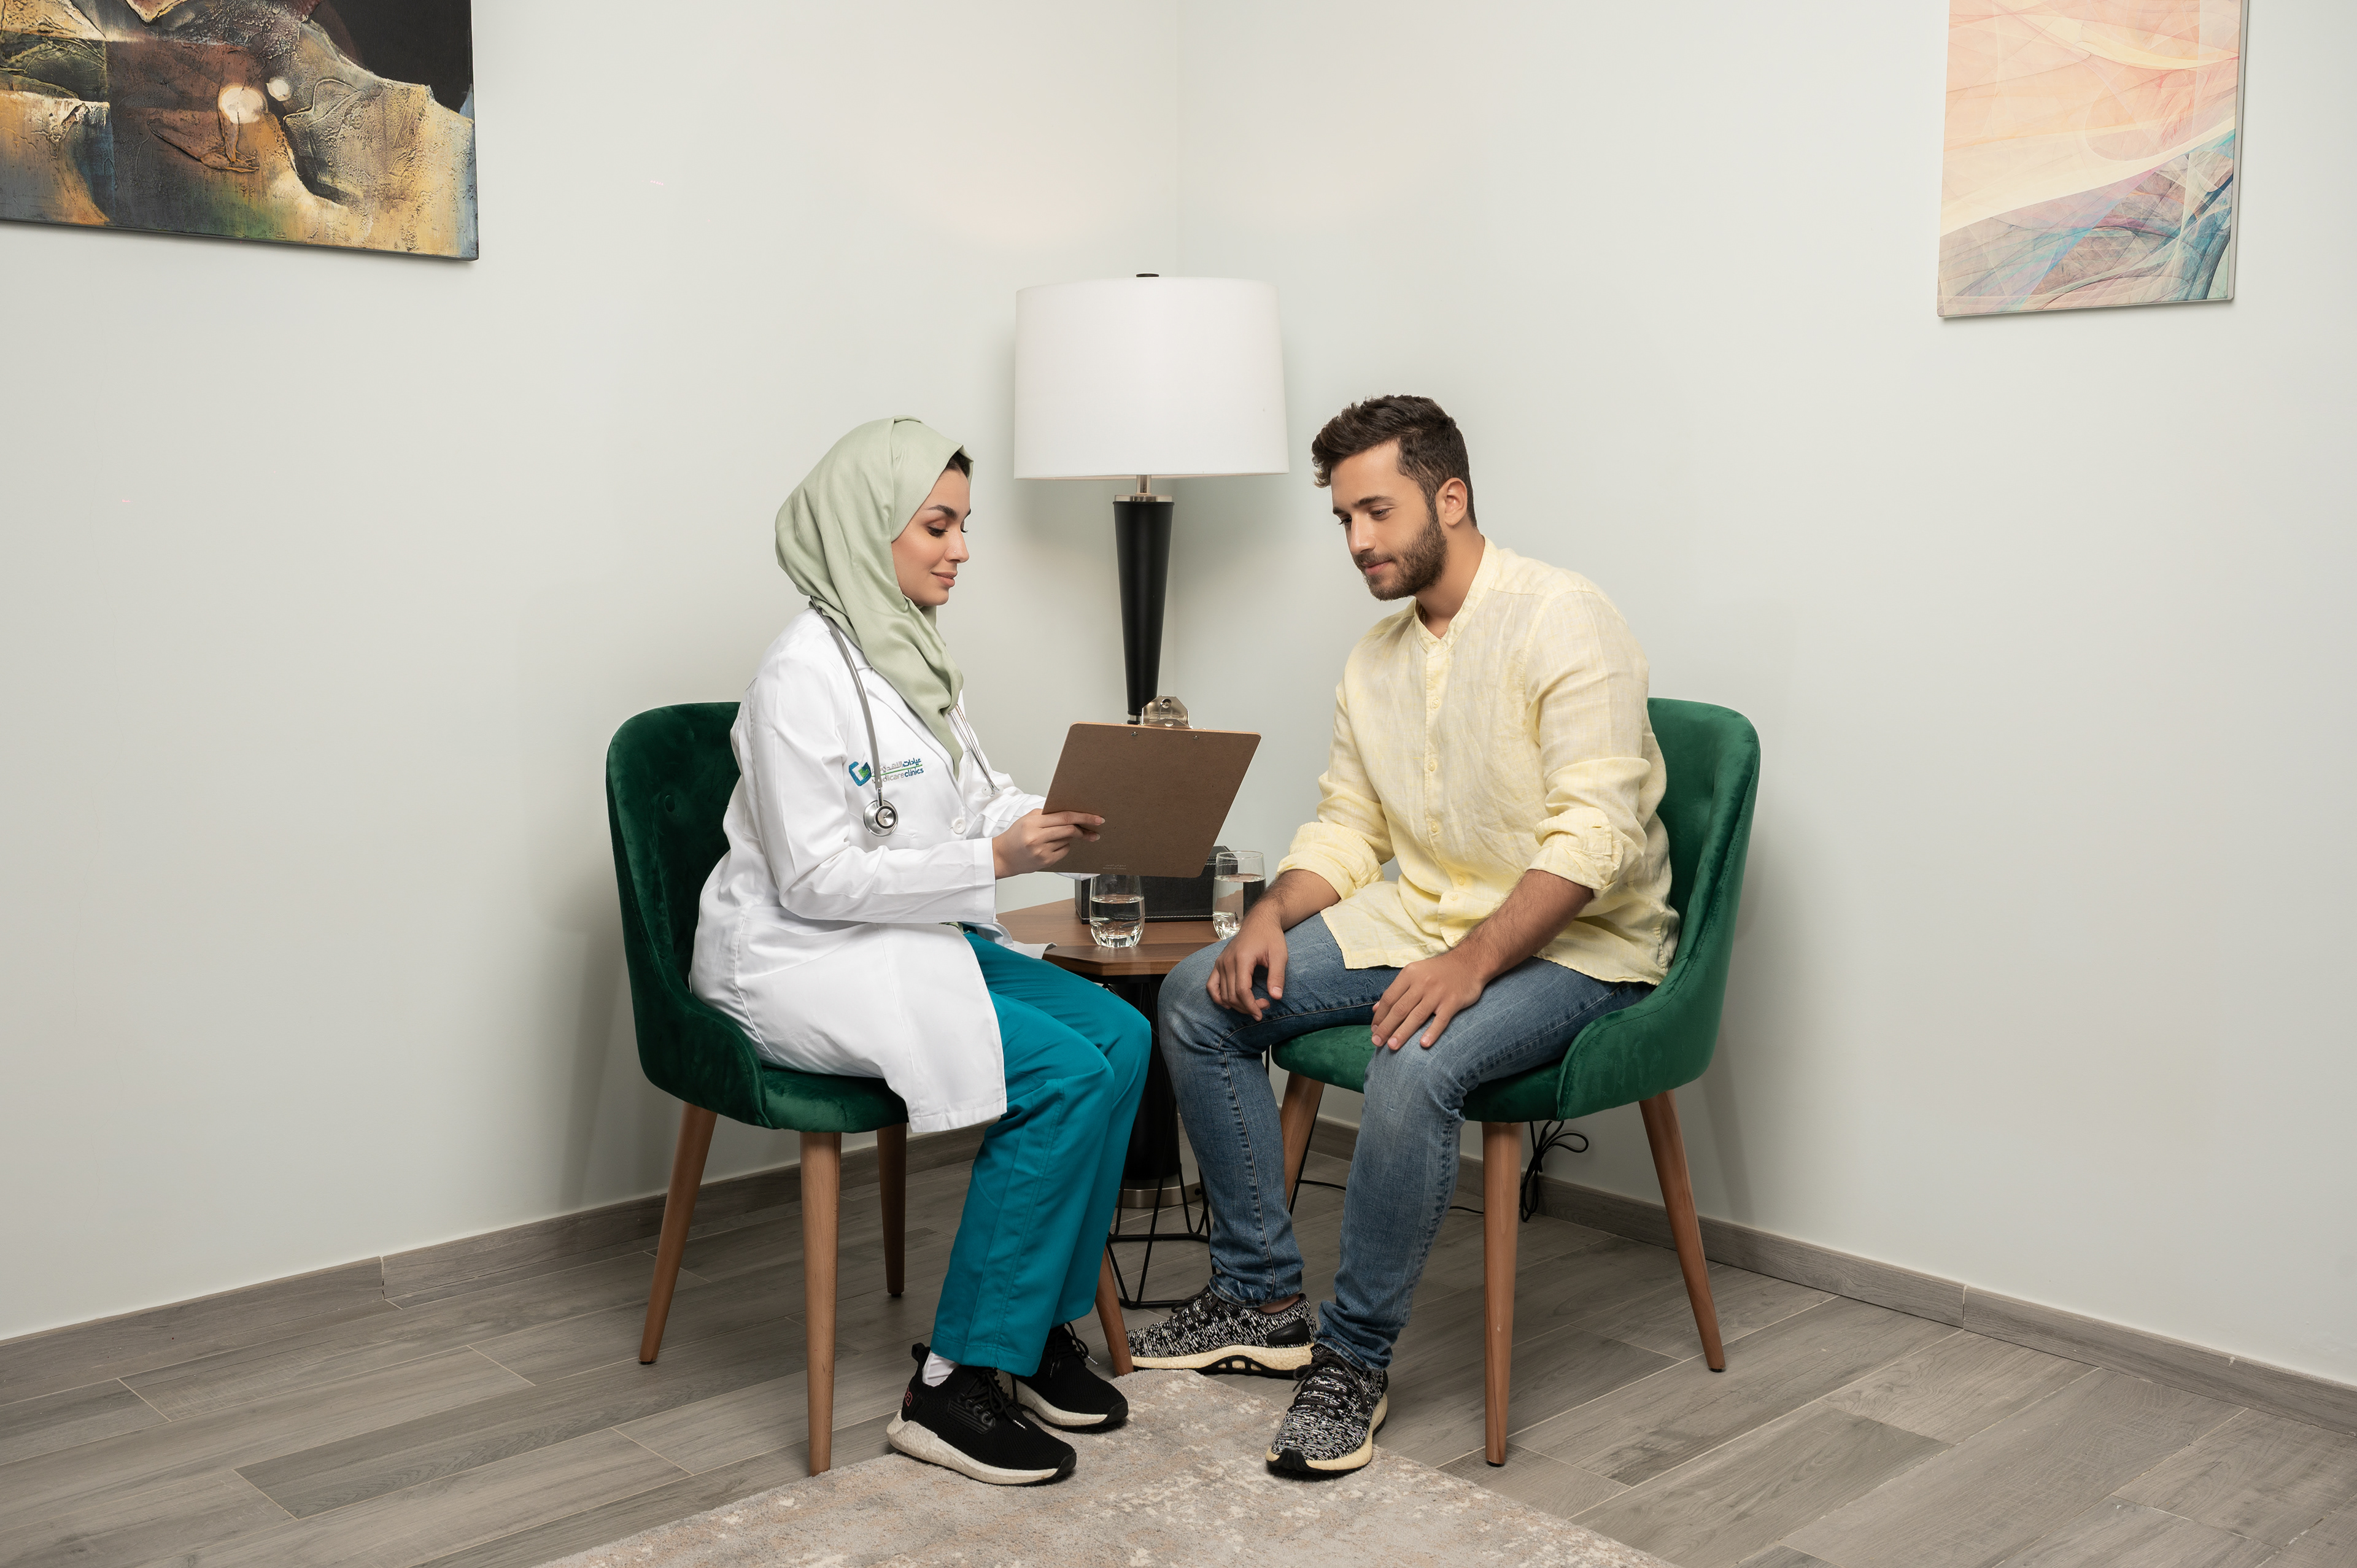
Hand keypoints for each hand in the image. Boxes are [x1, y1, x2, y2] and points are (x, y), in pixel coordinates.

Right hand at [991, 810, 1102, 876]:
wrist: (1002, 857)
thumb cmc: (1015, 837)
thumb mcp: (1027, 819)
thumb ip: (1047, 815)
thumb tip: (1071, 814)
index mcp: (1033, 823)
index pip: (1064, 817)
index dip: (1083, 816)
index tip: (1096, 818)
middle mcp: (1037, 837)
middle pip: (1069, 829)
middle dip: (1085, 829)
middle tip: (1094, 829)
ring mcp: (1042, 851)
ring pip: (1068, 840)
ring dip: (1071, 837)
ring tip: (1059, 836)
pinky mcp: (1046, 861)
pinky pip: (1064, 851)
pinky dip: (1064, 846)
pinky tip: (1054, 845)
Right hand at [1208, 909, 1287, 1019]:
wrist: (1259, 922)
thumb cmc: (1270, 936)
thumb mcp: (1279, 955)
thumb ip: (1277, 976)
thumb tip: (1276, 997)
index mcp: (1242, 959)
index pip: (1242, 990)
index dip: (1251, 1006)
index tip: (1261, 1013)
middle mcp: (1227, 961)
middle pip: (1231, 995)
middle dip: (1247, 1007)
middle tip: (1264, 1005)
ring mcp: (1220, 962)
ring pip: (1222, 994)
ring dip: (1237, 1005)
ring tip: (1252, 1004)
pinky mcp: (1219, 963)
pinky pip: (1212, 985)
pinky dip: (1219, 997)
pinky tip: (1230, 1003)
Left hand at [1371, 950, 1487, 1049]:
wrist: (1470, 962)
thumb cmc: (1439, 971)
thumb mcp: (1415, 973)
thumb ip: (1396, 991)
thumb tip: (1375, 1009)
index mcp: (1409, 974)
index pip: (1389, 998)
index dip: (1380, 1016)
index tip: (1373, 1030)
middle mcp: (1422, 983)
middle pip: (1400, 1009)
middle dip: (1386, 1027)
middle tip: (1377, 1042)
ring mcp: (1438, 993)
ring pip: (1416, 1016)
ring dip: (1403, 1033)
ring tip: (1392, 1046)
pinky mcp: (1453, 1002)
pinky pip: (1441, 1020)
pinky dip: (1432, 1032)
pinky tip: (1423, 1044)